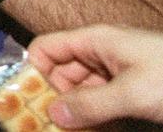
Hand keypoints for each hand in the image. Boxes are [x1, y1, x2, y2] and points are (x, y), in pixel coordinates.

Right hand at [28, 24, 162, 126]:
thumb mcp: (134, 92)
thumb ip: (92, 104)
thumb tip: (54, 114)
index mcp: (96, 41)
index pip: (47, 48)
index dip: (34, 72)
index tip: (29, 101)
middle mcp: (102, 54)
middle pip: (62, 74)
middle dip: (54, 99)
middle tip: (48, 126)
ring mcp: (118, 73)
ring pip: (82, 92)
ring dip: (76, 113)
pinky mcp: (132, 90)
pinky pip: (102, 103)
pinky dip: (96, 118)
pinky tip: (96, 131)